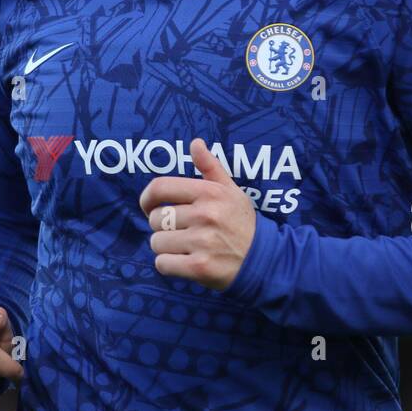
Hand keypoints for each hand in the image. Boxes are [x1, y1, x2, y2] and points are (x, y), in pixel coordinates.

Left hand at [138, 137, 256, 291]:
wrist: (265, 259)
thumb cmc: (242, 222)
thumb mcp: (231, 190)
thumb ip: (210, 167)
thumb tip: (195, 143)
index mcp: (209, 192)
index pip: (159, 187)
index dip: (146, 198)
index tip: (149, 206)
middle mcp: (205, 215)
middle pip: (156, 218)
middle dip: (162, 226)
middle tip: (180, 231)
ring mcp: (202, 242)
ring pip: (156, 242)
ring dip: (165, 247)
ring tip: (185, 247)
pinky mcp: (199, 267)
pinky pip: (162, 264)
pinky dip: (168, 265)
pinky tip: (184, 262)